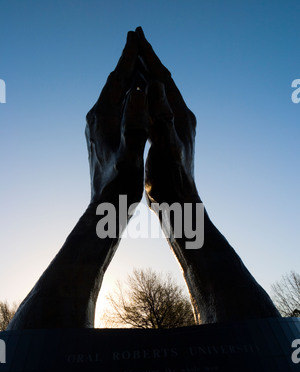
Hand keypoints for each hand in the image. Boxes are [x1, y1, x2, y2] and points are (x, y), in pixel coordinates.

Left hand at [85, 31, 148, 204]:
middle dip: (125, 64)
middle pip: (112, 84)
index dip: (128, 59)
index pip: (117, 80)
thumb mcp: (132, 155)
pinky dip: (123, 98)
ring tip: (135, 66)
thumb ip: (135, 124)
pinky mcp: (99, 139)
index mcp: (104, 119)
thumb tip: (140, 92)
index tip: (137, 39)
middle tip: (136, 43)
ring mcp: (96, 129)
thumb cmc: (121, 186)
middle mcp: (96, 120)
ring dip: (125, 80)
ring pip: (111, 96)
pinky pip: (112, 109)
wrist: (105, 208)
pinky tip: (130, 101)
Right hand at [135, 27, 197, 204]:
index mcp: (180, 116)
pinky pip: (155, 109)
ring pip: (158, 94)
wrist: (179, 204)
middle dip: (148, 60)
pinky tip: (137, 98)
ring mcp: (175, 128)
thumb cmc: (171, 181)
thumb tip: (154, 84)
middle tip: (134, 39)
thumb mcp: (166, 147)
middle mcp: (180, 118)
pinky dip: (144, 97)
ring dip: (146, 76)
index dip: (150, 56)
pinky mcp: (168, 138)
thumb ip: (162, 117)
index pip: (163, 78)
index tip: (137, 35)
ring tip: (134, 61)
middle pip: (162, 81)